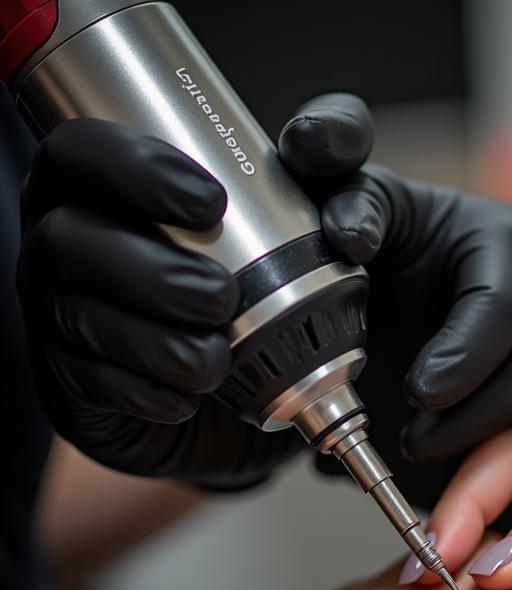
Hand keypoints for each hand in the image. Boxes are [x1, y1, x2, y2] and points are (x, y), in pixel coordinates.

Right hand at [16, 112, 362, 487]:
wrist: (259, 393)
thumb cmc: (276, 288)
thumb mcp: (312, 227)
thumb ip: (332, 184)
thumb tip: (336, 194)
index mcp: (108, 188)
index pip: (84, 152)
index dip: (136, 169)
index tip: (211, 203)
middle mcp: (72, 243)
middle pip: (67, 236)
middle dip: (149, 269)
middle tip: (221, 297)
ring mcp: (61, 314)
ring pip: (71, 314)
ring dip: (149, 339)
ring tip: (213, 361)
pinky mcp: (72, 382)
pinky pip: (83, 384)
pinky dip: (138, 392)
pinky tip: (184, 400)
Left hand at [278, 96, 511, 504]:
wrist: (417, 280)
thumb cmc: (397, 248)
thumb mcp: (371, 213)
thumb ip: (352, 204)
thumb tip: (349, 232)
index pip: (501, 309)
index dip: (460, 361)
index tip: (416, 394)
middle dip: (472, 411)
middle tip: (416, 437)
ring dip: (494, 431)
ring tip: (434, 445)